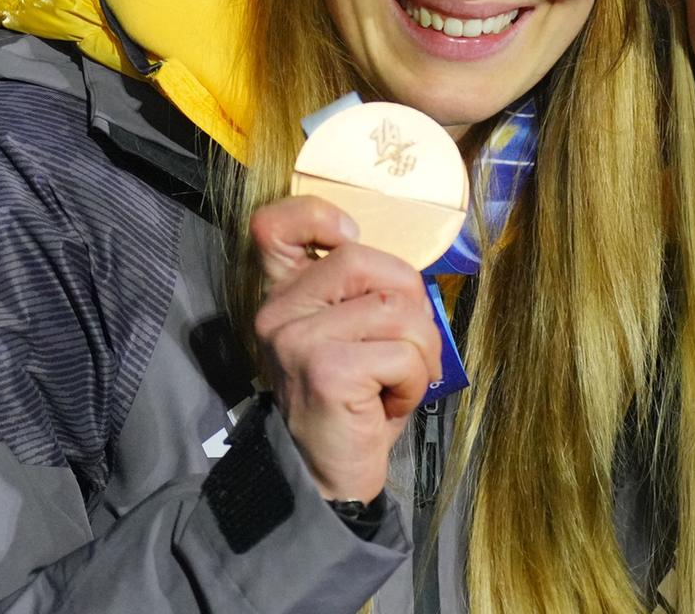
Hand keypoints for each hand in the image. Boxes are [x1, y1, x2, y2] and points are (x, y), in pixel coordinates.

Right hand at [250, 195, 441, 501]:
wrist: (327, 477)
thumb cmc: (352, 402)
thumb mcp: (350, 335)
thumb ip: (361, 292)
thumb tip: (408, 274)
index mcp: (282, 295)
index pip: (275, 225)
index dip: (318, 216)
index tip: (350, 239)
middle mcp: (278, 312)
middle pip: (366, 260)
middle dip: (410, 303)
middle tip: (408, 349)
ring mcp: (298, 340)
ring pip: (398, 309)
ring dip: (419, 351)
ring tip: (398, 382)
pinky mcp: (326, 369)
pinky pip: (403, 353)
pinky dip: (414, 382)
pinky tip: (389, 403)